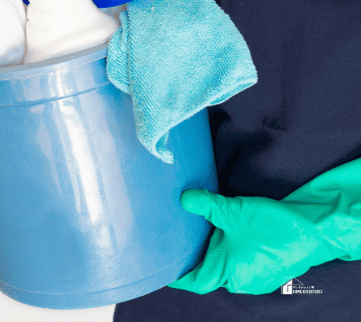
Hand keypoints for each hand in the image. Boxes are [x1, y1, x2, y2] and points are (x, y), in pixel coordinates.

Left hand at [168, 189, 331, 294]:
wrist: (313, 230)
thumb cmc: (271, 226)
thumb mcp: (232, 211)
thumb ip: (206, 205)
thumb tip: (185, 199)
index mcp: (228, 272)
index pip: (195, 280)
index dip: (179, 274)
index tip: (166, 268)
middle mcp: (240, 280)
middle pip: (210, 272)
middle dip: (197, 257)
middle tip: (182, 239)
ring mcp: (256, 277)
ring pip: (227, 266)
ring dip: (216, 251)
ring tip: (204, 232)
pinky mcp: (267, 269)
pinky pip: (242, 263)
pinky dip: (231, 250)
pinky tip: (229, 233)